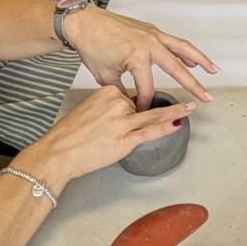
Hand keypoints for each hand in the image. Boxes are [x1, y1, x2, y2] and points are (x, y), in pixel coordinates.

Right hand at [18, 83, 195, 193]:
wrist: (56, 153)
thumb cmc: (67, 136)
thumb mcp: (88, 110)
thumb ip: (106, 107)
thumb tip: (119, 112)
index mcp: (106, 92)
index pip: (130, 96)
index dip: (134, 108)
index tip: (139, 110)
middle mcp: (116, 103)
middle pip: (142, 106)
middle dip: (159, 110)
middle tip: (181, 104)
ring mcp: (122, 122)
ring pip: (153, 114)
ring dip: (176, 111)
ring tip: (191, 107)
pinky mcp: (124, 140)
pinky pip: (150, 131)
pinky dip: (166, 126)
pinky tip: (178, 123)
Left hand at [63, 6, 217, 107]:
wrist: (84, 22)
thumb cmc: (91, 44)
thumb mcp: (104, 75)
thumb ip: (121, 91)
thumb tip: (130, 103)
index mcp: (137, 57)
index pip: (147, 88)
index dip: (145, 103)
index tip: (143, 111)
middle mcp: (150, 44)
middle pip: (177, 68)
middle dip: (193, 85)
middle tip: (206, 97)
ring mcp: (153, 35)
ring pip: (183, 48)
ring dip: (200, 60)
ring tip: (213, 71)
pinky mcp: (151, 30)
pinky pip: (174, 41)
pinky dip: (185, 50)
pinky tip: (192, 59)